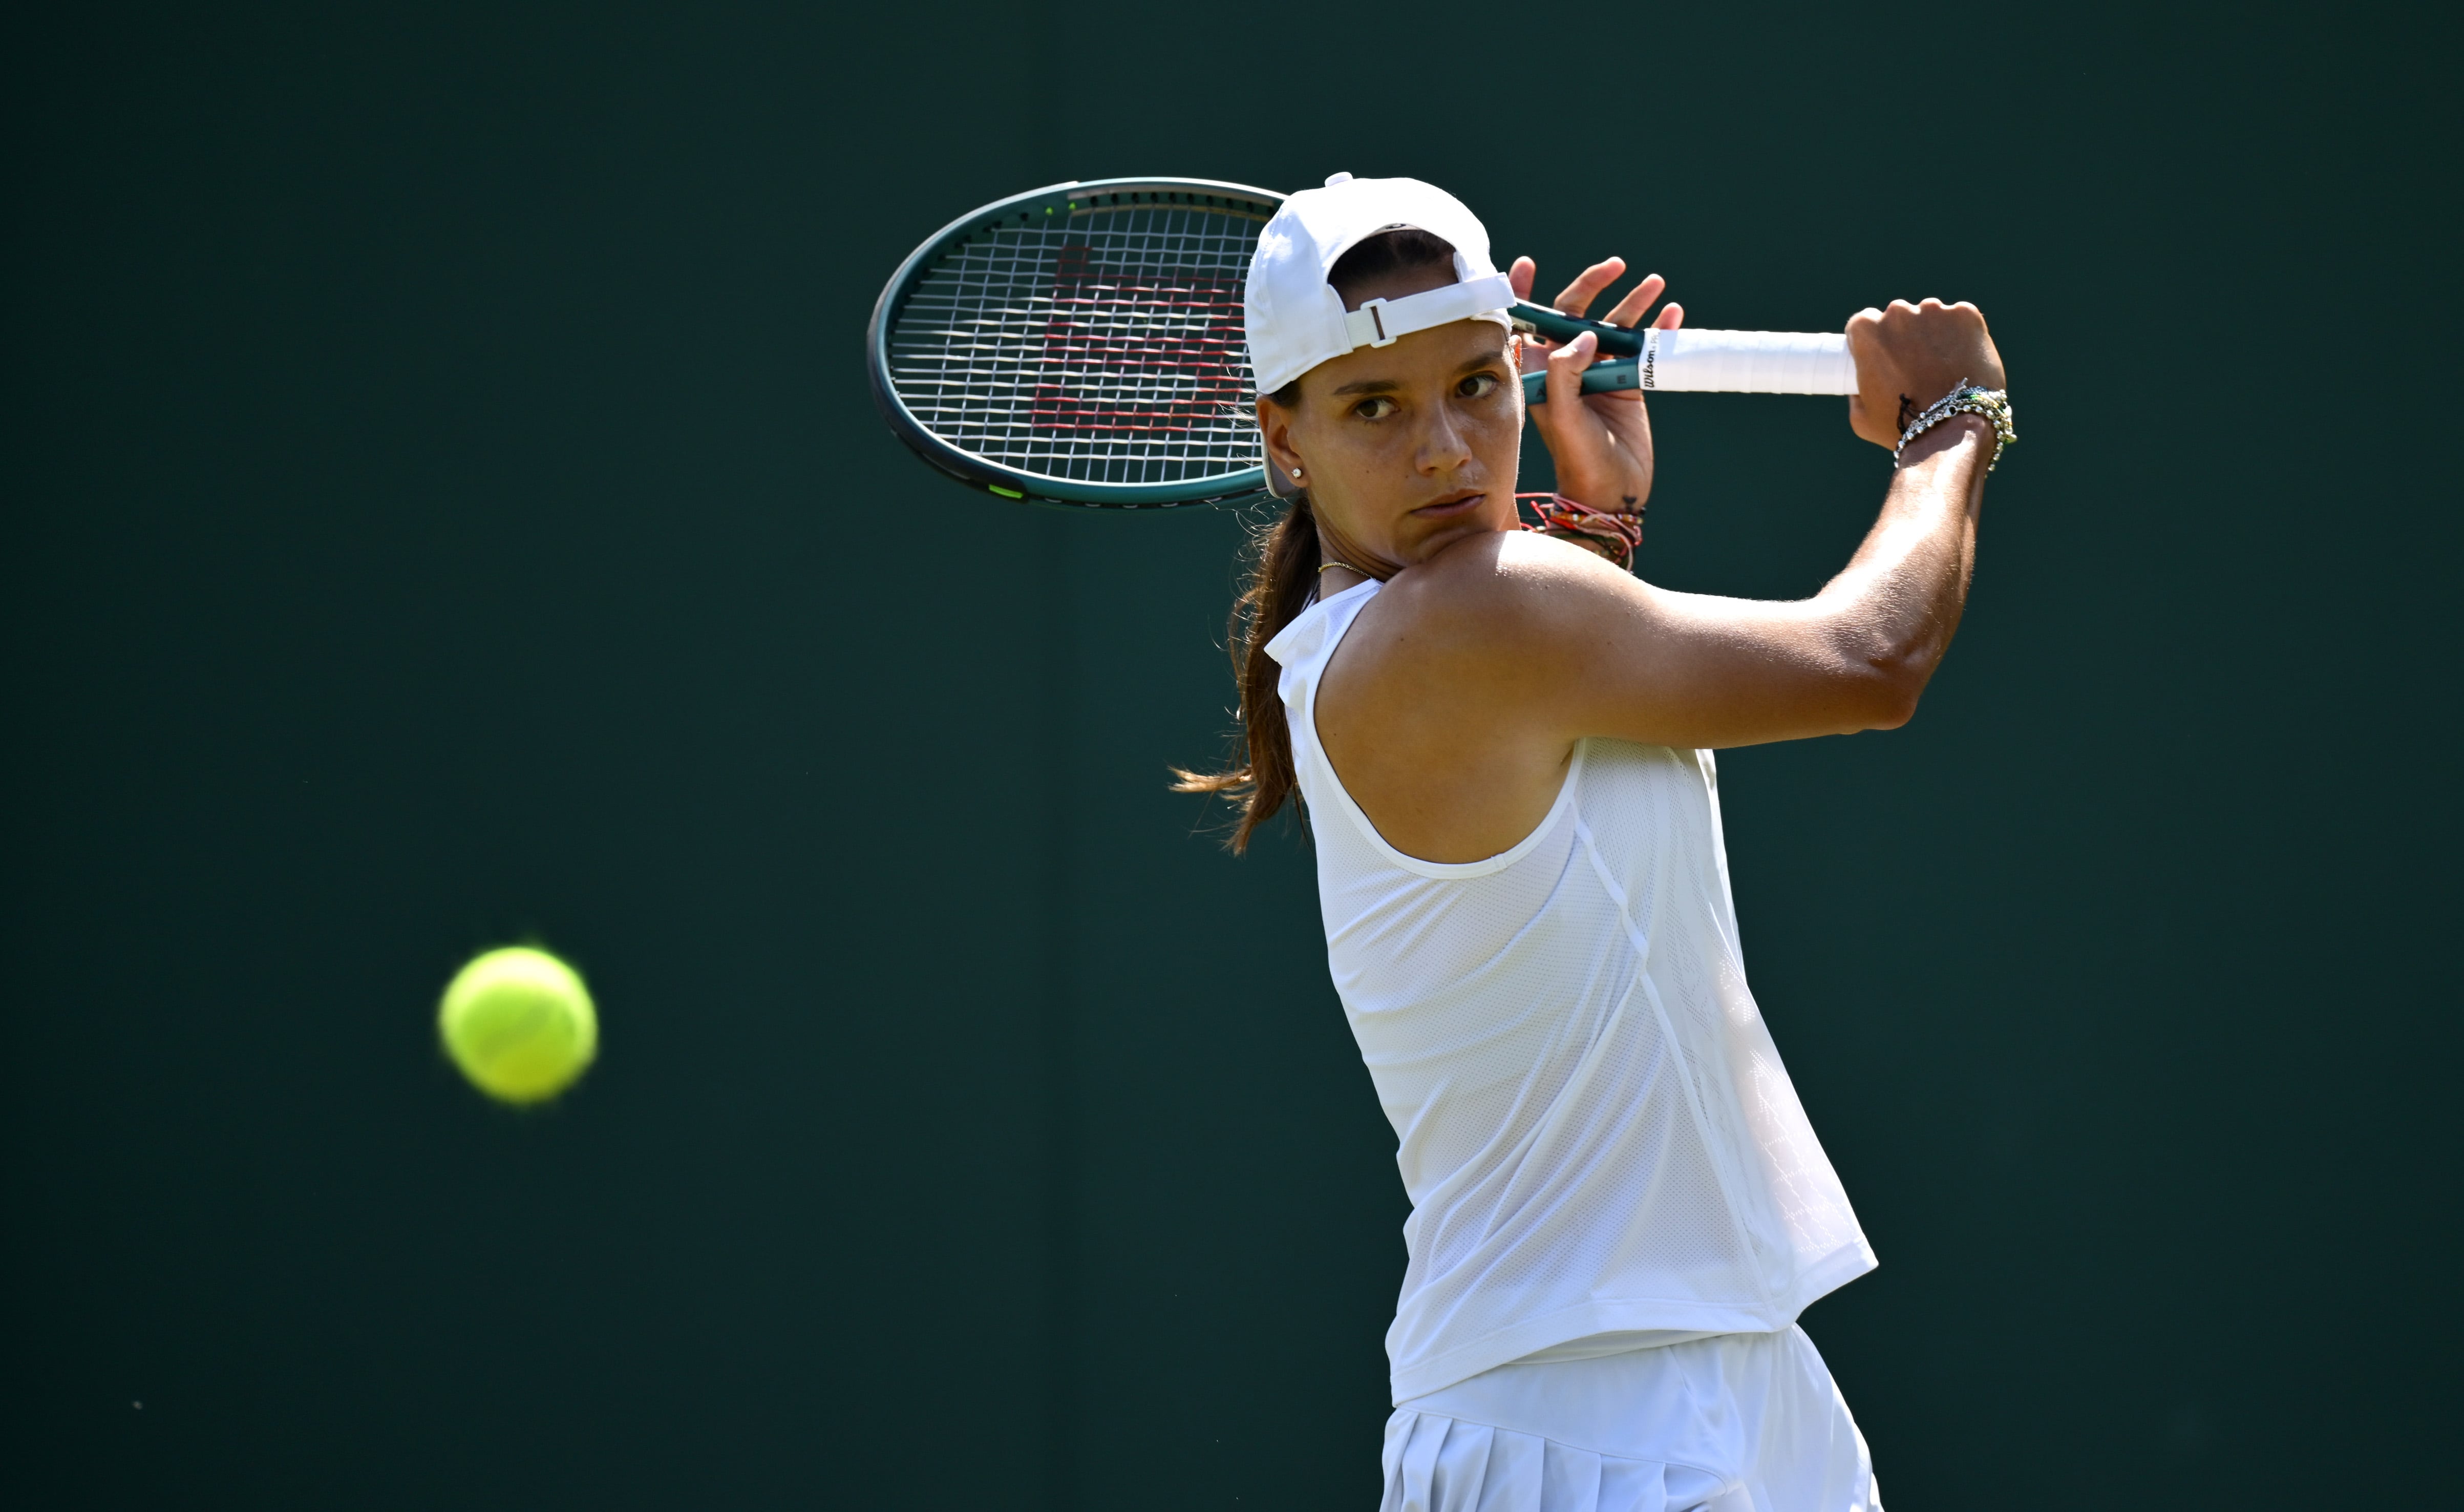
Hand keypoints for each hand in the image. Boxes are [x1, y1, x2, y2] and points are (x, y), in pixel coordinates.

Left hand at [1508, 256, 1682, 514]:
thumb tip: (1584, 335)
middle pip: (1577, 312)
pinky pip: (1643, 346)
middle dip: (1592, 285)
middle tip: (1614, 265)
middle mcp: (1569, 366)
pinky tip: (1671, 314)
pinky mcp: (1629, 381)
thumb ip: (1565, 373)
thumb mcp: (1563, 416)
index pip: (1528, 323)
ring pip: (1615, 325)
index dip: (1523, 291)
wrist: (1612, 487)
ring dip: (1634, 302)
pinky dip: (1657, 329)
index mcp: (1541, 370)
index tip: (1525, 263)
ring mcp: (1600, 371)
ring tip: (1654, 284)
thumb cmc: (1578, 456)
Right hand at [1845, 299, 2006, 448]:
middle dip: (1904, 336)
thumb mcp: (1861, 417)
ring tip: (1942, 366)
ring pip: (1931, 316)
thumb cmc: (1902, 427)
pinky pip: (1960, 319)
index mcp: (1866, 329)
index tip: (1882, 356)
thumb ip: (1856, 394)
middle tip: (1914, 366)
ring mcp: (1935, 311)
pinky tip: (1962, 360)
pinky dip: (1961, 335)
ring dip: (1933, 333)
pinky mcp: (1966, 315)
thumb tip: (1860, 388)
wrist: (1952, 430)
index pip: (1864, 322)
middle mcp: (1898, 312)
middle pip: (1898, 316)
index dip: (1872, 341)